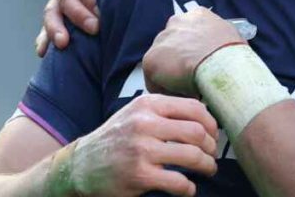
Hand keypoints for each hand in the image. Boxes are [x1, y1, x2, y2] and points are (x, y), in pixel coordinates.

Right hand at [67, 93, 217, 195]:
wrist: (80, 166)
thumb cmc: (114, 139)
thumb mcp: (135, 114)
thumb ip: (164, 111)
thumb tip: (203, 116)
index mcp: (148, 105)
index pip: (194, 108)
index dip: (211, 124)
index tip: (214, 135)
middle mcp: (145, 124)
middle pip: (197, 132)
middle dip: (211, 147)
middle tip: (212, 155)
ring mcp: (142, 150)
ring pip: (192, 156)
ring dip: (207, 166)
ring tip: (208, 170)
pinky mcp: (140, 175)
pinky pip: (179, 182)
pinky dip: (190, 188)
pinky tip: (188, 188)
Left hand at [143, 8, 243, 97]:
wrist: (222, 67)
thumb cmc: (234, 56)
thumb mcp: (235, 39)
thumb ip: (223, 42)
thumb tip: (225, 56)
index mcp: (198, 15)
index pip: (191, 32)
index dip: (195, 50)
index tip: (201, 64)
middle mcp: (177, 22)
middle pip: (174, 45)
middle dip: (181, 60)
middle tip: (194, 78)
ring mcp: (162, 40)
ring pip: (164, 63)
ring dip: (172, 76)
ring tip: (188, 91)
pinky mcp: (150, 60)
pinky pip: (155, 81)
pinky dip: (167, 91)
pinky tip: (181, 98)